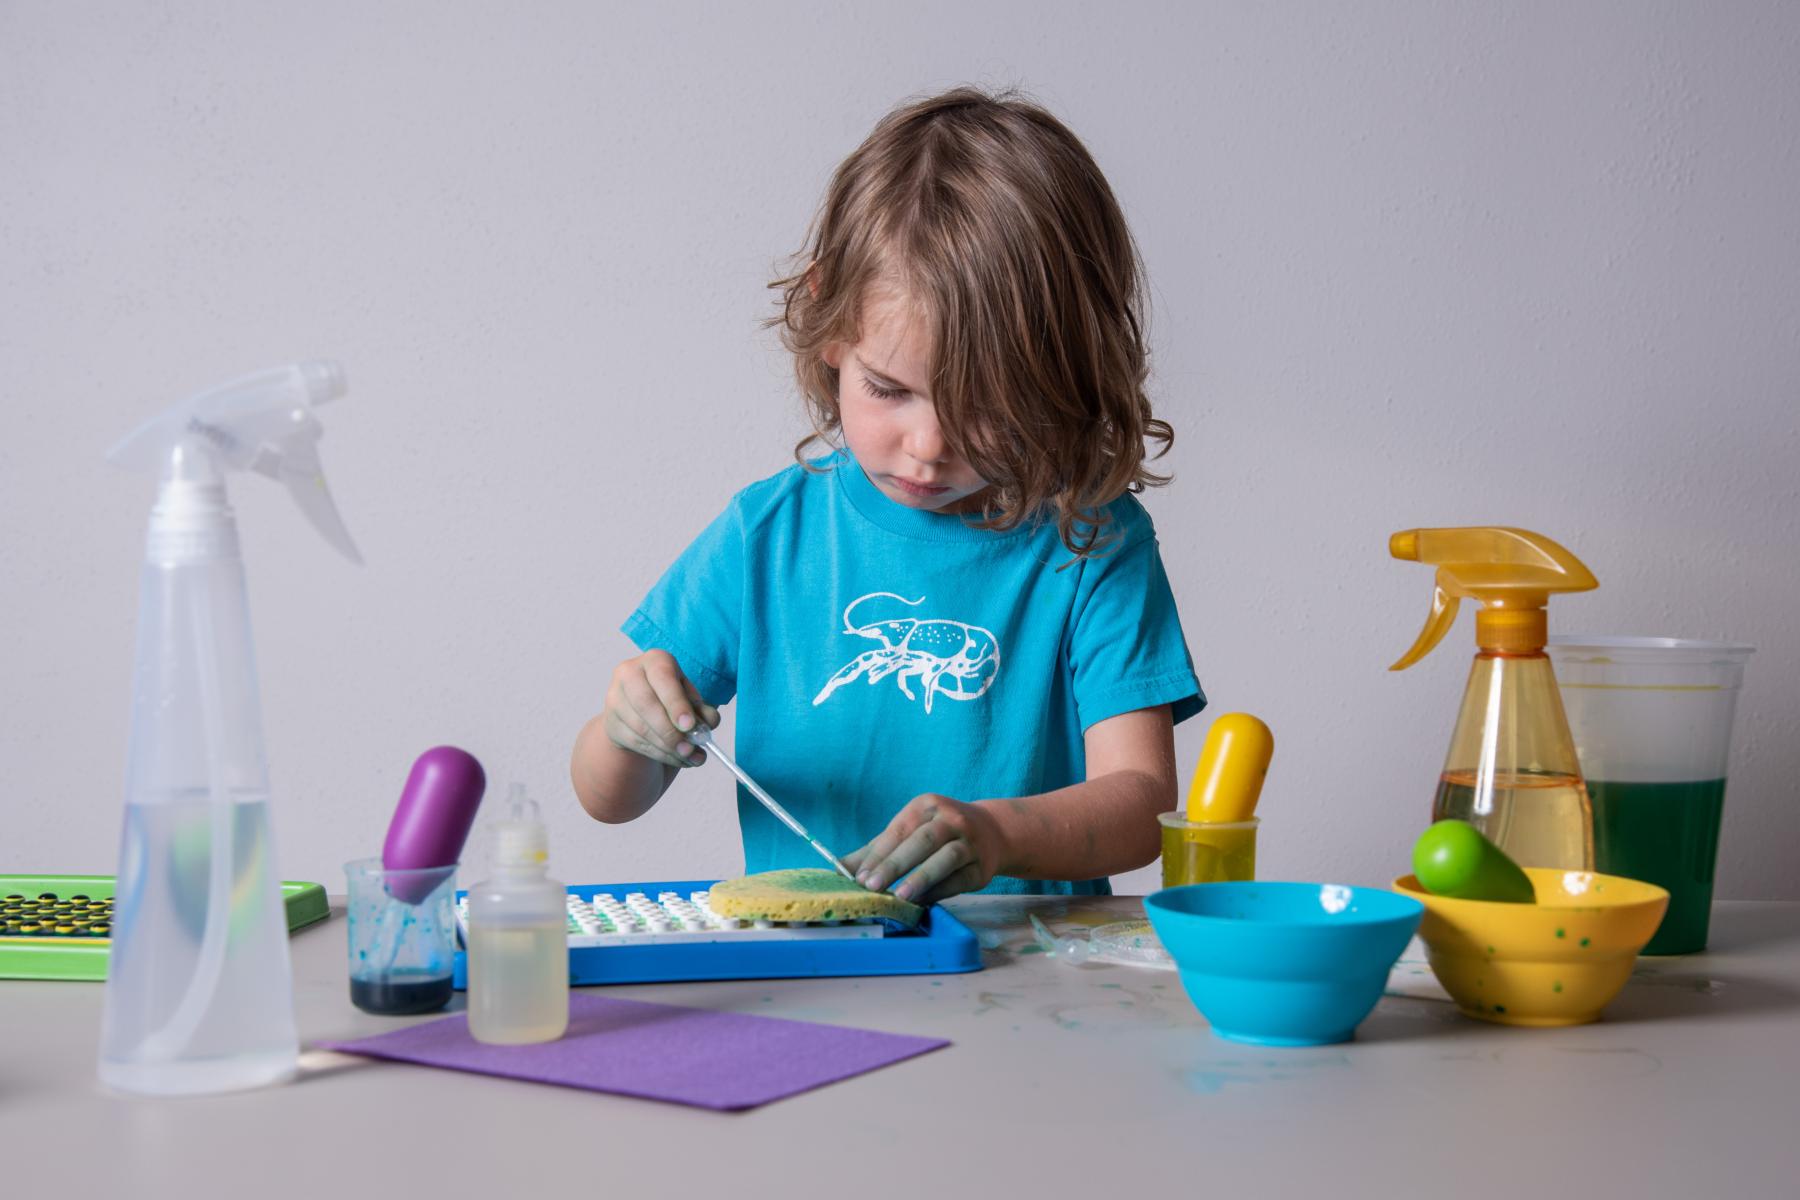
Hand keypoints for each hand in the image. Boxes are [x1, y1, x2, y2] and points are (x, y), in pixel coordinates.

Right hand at [601, 650, 718, 768]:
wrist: (641, 709)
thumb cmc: (671, 698)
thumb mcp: (690, 698)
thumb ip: (703, 710)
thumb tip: (709, 723)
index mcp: (654, 661)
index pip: (663, 679)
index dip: (676, 704)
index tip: (689, 726)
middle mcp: (629, 673)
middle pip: (646, 704)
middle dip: (670, 730)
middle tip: (689, 748)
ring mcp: (615, 698)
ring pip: (640, 727)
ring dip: (666, 747)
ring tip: (688, 756)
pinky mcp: (611, 722)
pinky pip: (634, 742)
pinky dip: (658, 754)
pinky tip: (674, 758)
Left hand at [846, 794, 1007, 904]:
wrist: (992, 832)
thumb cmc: (938, 831)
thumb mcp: (910, 829)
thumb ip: (876, 849)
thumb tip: (839, 869)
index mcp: (928, 806)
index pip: (899, 831)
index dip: (878, 854)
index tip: (859, 876)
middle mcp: (952, 819)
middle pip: (922, 841)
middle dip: (895, 864)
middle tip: (872, 885)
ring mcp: (970, 843)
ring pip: (946, 858)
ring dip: (921, 878)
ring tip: (900, 896)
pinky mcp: (982, 867)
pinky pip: (958, 880)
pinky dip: (938, 892)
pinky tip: (920, 902)